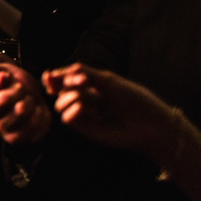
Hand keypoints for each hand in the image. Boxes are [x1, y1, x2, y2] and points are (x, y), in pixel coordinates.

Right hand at [0, 59, 51, 144]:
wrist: (32, 99)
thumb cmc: (15, 84)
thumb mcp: (3, 69)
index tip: (6, 76)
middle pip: (1, 99)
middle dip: (17, 90)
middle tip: (21, 88)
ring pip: (18, 112)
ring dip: (29, 102)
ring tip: (29, 99)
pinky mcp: (13, 138)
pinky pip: (29, 126)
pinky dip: (37, 115)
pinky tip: (35, 110)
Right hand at [43, 63, 171, 153]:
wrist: (150, 123)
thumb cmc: (133, 98)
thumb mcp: (108, 80)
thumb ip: (85, 73)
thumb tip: (61, 70)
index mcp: (90, 87)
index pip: (65, 81)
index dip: (55, 77)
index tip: (50, 74)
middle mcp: (85, 100)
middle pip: (61, 90)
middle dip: (64, 83)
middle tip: (81, 81)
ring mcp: (85, 115)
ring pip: (61, 105)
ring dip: (68, 97)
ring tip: (84, 96)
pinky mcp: (87, 130)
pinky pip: (68, 119)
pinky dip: (71, 111)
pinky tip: (83, 107)